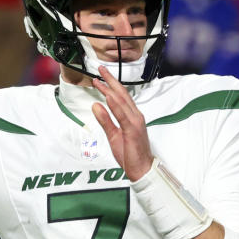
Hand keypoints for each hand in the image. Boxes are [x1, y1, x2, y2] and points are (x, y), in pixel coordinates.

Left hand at [91, 66, 153, 180]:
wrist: (142, 169)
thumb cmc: (131, 154)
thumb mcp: (113, 135)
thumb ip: (105, 120)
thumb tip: (96, 105)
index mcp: (132, 117)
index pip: (120, 97)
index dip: (111, 85)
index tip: (100, 76)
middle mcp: (135, 116)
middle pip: (122, 94)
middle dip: (111, 81)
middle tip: (100, 69)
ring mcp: (135, 122)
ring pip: (122, 102)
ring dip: (110, 90)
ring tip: (100, 80)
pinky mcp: (133, 130)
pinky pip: (123, 115)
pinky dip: (115, 105)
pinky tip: (108, 97)